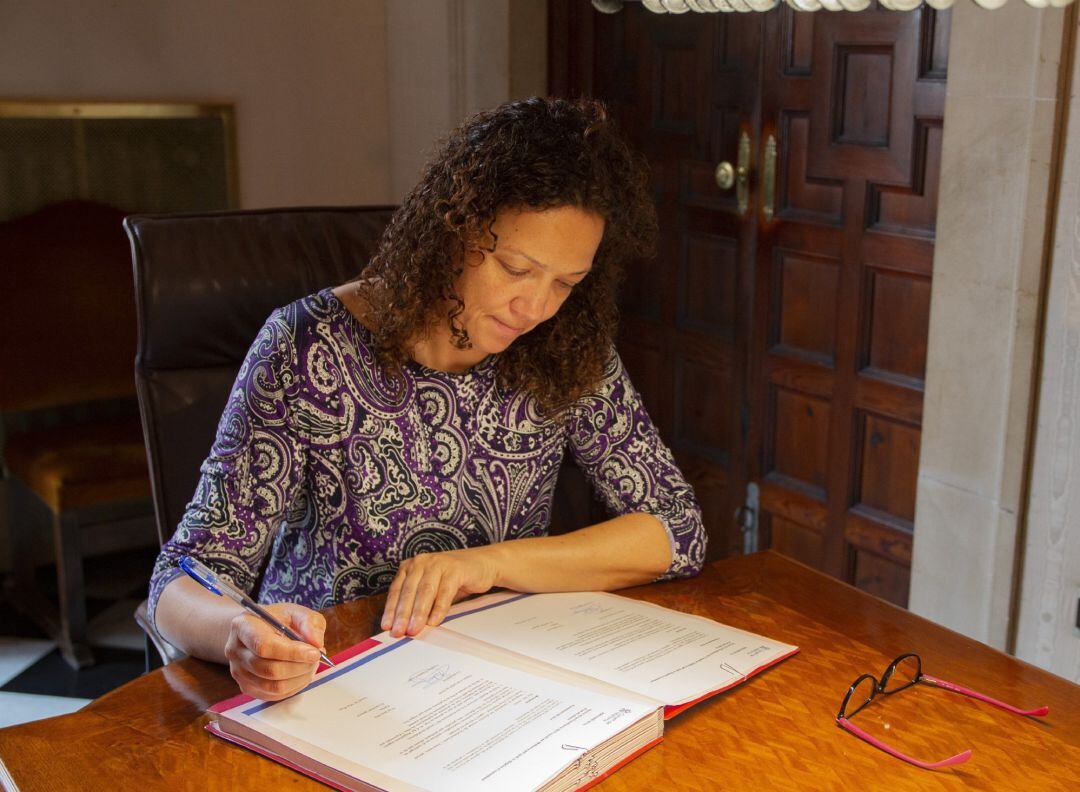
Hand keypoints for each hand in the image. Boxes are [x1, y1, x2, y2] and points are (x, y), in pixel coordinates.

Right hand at [224, 603, 326, 700]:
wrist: (257, 631)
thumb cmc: (277, 620)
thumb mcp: (295, 611)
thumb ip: (309, 623)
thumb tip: (316, 643)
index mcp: (243, 626)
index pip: (264, 645)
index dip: (292, 652)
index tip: (315, 653)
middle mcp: (235, 650)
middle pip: (269, 669)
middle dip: (300, 666)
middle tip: (317, 658)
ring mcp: (238, 671)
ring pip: (272, 686)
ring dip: (299, 678)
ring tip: (311, 665)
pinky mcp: (246, 687)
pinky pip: (273, 695)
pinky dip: (293, 687)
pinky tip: (301, 674)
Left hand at [381, 547, 499, 637]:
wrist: (481, 565)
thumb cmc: (452, 580)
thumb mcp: (431, 589)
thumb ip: (418, 603)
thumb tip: (403, 627)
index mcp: (411, 566)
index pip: (396, 589)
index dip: (391, 609)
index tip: (386, 627)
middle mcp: (422, 562)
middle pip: (409, 591)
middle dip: (402, 614)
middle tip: (398, 632)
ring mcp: (439, 563)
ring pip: (425, 591)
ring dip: (418, 613)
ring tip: (413, 630)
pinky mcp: (455, 569)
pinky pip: (445, 591)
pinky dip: (439, 608)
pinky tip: (434, 621)